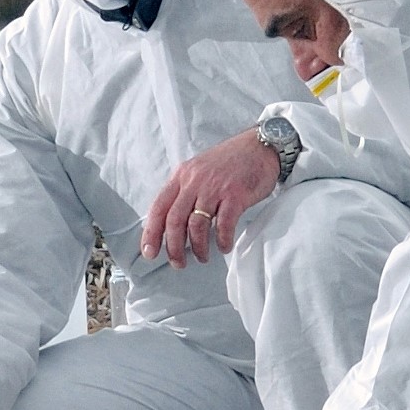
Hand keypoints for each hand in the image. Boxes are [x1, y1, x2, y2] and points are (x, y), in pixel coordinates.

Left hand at [140, 129, 283, 268]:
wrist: (260, 146)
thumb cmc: (231, 161)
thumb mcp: (199, 169)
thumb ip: (185, 191)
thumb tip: (173, 222)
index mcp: (182, 175)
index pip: (158, 208)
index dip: (151, 233)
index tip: (149, 252)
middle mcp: (194, 181)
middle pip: (175, 221)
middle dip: (173, 247)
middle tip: (178, 263)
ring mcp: (214, 188)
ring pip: (196, 226)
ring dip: (198, 247)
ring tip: (202, 257)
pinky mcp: (235, 195)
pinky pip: (224, 225)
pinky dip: (222, 240)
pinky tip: (224, 247)